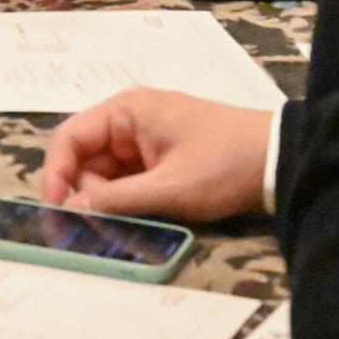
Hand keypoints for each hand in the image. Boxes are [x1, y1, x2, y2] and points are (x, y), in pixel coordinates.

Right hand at [41, 89, 273, 221]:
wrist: (282, 161)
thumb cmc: (225, 165)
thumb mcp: (171, 187)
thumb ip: (119, 199)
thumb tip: (73, 208)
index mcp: (126, 111)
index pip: (71, 137)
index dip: (56, 173)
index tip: (56, 209)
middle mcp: (129, 120)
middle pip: (87, 158)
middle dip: (88, 192)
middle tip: (99, 226)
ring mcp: (146, 139)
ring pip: (107, 172)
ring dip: (110, 200)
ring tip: (126, 225)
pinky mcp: (161, 158)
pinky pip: (129, 178)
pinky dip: (128, 199)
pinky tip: (140, 217)